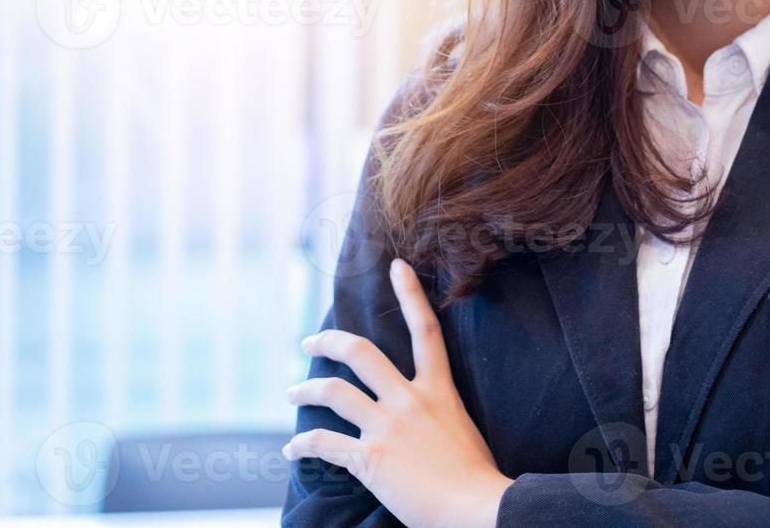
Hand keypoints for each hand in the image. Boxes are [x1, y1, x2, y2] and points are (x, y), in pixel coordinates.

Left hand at [283, 257, 513, 527]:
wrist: (477, 509)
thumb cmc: (477, 479)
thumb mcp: (462, 431)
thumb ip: (438, 417)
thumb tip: (423, 423)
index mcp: (438, 391)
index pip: (426, 330)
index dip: (410, 294)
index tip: (396, 266)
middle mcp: (409, 400)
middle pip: (360, 353)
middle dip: (329, 342)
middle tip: (310, 343)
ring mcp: (387, 426)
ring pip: (332, 391)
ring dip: (305, 391)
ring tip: (292, 394)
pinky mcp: (369, 458)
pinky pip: (323, 444)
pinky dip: (302, 445)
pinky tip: (292, 449)